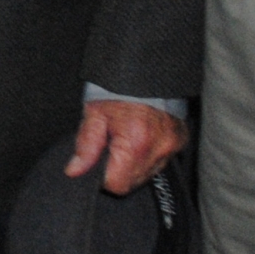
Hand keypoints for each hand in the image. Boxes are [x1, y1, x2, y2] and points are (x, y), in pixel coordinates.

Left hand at [65, 99, 185, 196]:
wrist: (145, 69)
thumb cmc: (118, 89)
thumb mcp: (94, 114)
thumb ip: (86, 146)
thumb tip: (74, 171)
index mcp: (135, 142)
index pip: (117, 184)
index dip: (104, 178)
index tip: (99, 163)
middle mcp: (158, 148)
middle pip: (133, 182)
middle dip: (119, 170)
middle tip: (112, 145)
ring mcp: (171, 146)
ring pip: (148, 174)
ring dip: (135, 164)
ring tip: (127, 139)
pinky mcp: (180, 141)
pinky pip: (161, 161)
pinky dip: (149, 155)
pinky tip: (141, 137)